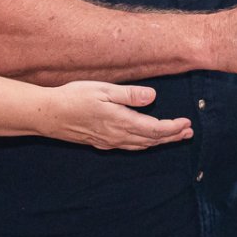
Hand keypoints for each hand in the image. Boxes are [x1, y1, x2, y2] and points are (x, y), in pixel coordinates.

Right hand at [48, 82, 192, 150]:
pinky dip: (144, 144)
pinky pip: (129, 147)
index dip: (173, 128)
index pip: (155, 129)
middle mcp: (118, 136)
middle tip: (189, 132)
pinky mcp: (101, 143)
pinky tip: (146, 141)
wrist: (48, 115)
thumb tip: (153, 97)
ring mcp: (109, 142)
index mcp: (121, 122)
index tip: (187, 123)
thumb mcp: (102, 90)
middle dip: (172, 136)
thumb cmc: (73, 98)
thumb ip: (129, 95)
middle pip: (152, 140)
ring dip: (160, 142)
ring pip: (141, 146)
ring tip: (175, 137)